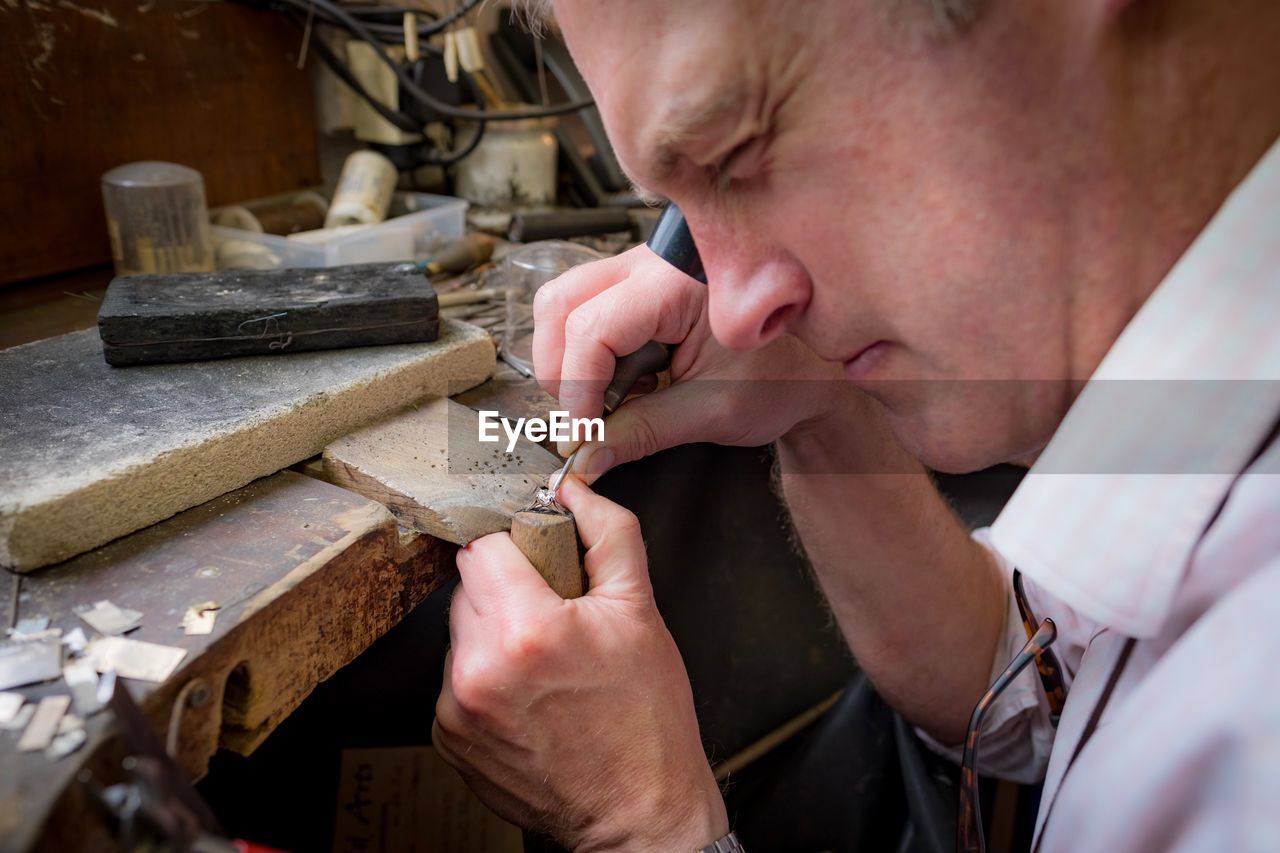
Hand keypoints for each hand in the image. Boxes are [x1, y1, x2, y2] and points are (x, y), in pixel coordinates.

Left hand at [433, 477, 728, 850]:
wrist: (637, 814)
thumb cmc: (646, 720)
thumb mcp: (641, 613)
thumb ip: (609, 535)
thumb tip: (576, 488)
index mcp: (526, 630)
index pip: (483, 546)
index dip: (516, 546)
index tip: (541, 563)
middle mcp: (478, 670)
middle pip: (467, 586)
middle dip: (507, 589)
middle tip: (554, 616)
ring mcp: (457, 709)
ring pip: (459, 632)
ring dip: (493, 633)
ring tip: (544, 662)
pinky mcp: (448, 739)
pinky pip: (455, 678)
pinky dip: (484, 676)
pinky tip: (528, 695)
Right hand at [533, 243, 846, 481]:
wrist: (821, 364)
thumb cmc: (787, 375)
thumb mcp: (714, 412)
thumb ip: (643, 432)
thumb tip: (585, 456)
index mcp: (678, 283)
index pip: (593, 327)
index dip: (578, 387)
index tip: (582, 433)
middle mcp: (653, 262)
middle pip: (561, 303)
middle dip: (562, 368)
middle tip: (588, 418)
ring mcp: (643, 268)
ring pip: (565, 303)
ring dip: (572, 359)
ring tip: (611, 401)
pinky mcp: (642, 285)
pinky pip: (590, 309)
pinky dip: (592, 353)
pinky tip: (629, 383)